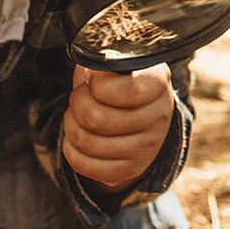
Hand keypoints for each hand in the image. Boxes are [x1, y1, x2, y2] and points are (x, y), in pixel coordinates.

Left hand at [61, 64, 175, 192]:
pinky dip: (70, 149)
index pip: (130, 91)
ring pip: (87, 143)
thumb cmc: (119, 81)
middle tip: (79, 97)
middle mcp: (159, 118)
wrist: (139, 113)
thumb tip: (90, 65)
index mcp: (158, 83)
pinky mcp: (129, 169)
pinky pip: (84, 165)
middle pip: (98, 119)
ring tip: (76, 115)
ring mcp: (146, 148)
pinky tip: (76, 137)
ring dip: (70, 125)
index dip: (99, 86)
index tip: (93, 81)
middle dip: (76, 103)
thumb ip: (104, 58)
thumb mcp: (117, 63)